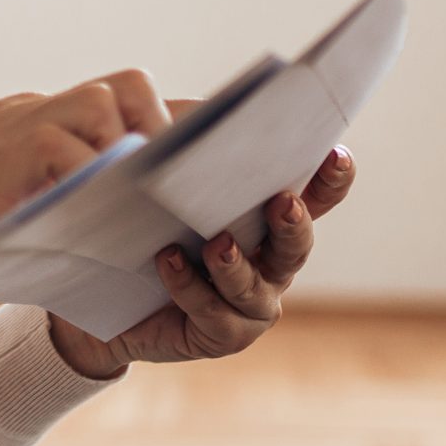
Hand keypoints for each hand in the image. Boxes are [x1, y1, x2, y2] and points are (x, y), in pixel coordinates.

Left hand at [45, 141, 358, 379]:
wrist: (109, 290)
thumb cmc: (150, 219)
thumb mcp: (171, 177)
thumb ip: (197, 148)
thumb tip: (208, 111)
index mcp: (269, 221)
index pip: (314, 198)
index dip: (331, 180)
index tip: (336, 154)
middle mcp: (271, 265)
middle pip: (296, 246)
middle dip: (293, 224)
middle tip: (282, 202)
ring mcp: (249, 305)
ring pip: (253, 288)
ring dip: (235, 264)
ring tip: (216, 243)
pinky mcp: (220, 334)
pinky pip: (210, 313)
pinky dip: (189, 286)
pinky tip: (168, 261)